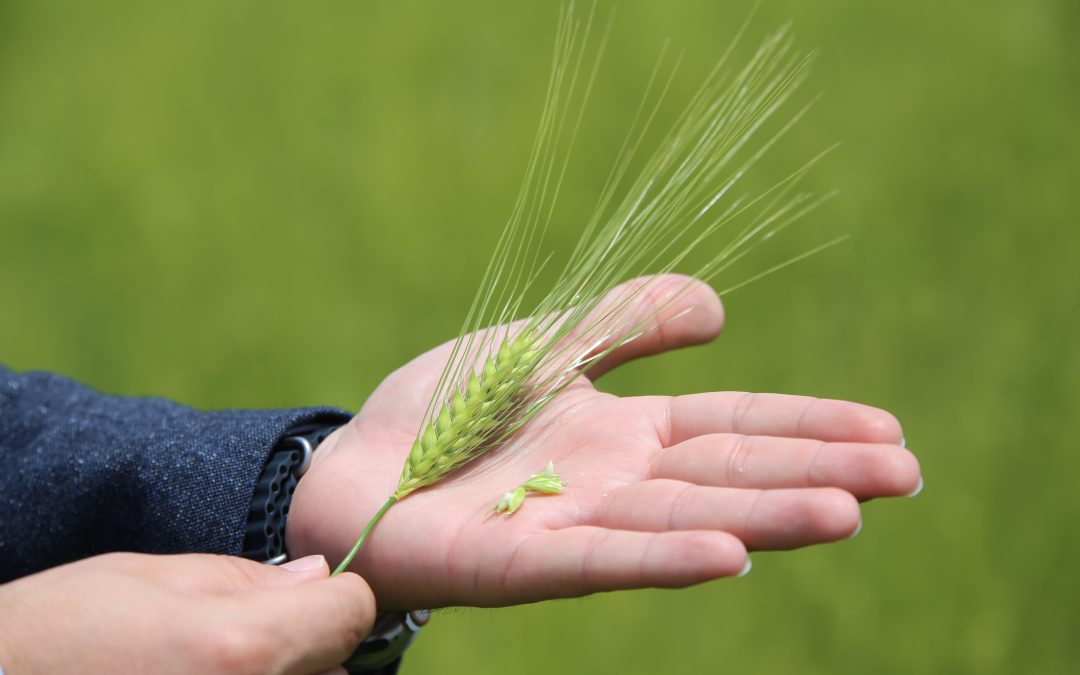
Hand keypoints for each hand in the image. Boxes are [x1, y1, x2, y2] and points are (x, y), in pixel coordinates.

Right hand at [0, 553, 373, 674]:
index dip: (333, 595)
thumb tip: (319, 577)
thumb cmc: (49, 642)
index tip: (306, 596)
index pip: (352, 612)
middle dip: (306, 647)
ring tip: (208, 672)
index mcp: (242, 648)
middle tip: (239, 643)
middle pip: (334, 670)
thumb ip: (246, 580)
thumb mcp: (147, 581)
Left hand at [288, 275, 920, 609]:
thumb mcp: (546, 344)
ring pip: (680, 520)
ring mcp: (574, 525)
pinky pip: (599, 557)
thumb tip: (720, 313)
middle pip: (728, 475)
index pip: (734, 428)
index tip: (890, 433)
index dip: (808, 428)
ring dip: (763, 516)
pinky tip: (729, 552)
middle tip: (906, 477)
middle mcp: (616, 483)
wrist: (358, 463)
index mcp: (627, 432)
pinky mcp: (521, 562)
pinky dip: (663, 555)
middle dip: (815, 473)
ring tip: (845, 513)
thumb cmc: (450, 410)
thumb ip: (624, 322)